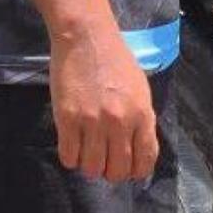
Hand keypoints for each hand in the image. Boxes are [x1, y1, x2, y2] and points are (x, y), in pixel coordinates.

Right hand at [49, 21, 157, 182]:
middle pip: (117, 171)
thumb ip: (141, 121)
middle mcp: (120, 122)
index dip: (135, 173)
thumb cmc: (117, 62)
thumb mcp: (141, 92)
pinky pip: (69, 156)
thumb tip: (139, 152)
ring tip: (87, 153)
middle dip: (111, 173)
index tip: (127, 170)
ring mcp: (93, 122)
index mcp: (143, 115)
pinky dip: (70, 158)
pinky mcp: (68, 119)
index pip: (144, 161)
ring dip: (89, 166)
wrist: (87, 39)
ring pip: (92, 168)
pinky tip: (72, 146)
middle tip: (104, 161)